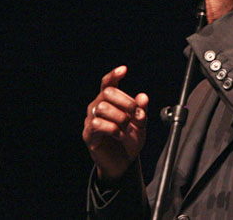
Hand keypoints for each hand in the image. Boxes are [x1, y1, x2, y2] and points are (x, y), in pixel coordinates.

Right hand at [82, 66, 148, 181]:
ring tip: (127, 128)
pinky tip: (119, 134)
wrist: (123, 162)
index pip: (108, 83)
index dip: (114, 75)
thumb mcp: (141, 124)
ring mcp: (91, 120)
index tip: (124, 69)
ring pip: (102, 107)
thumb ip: (142, 110)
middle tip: (136, 114)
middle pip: (107, 93)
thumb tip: (143, 97)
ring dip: (120, 117)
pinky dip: (112, 128)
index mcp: (110, 101)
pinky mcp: (88, 134)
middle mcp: (97, 107)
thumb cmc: (129, 140)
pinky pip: (97, 123)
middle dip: (125, 101)